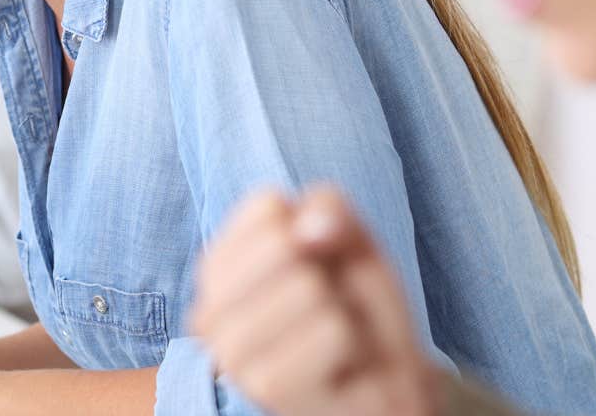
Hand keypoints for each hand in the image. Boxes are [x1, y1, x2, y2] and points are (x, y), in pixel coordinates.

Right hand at [191, 187, 436, 415]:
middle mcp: (208, 313)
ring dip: (344, 307)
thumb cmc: (359, 305)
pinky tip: (343, 365)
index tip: (321, 262)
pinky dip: (356, 341)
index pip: (267, 206)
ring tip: (339, 335)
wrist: (387, 378)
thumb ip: (328, 208)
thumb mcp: (350, 240)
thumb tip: (309, 227)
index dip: (317, 226)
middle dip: (330, 270)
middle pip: (285, 244)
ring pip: (309, 287)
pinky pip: (334, 330)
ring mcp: (232, 354)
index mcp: (216, 270)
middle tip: (334, 305)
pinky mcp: (266, 388)